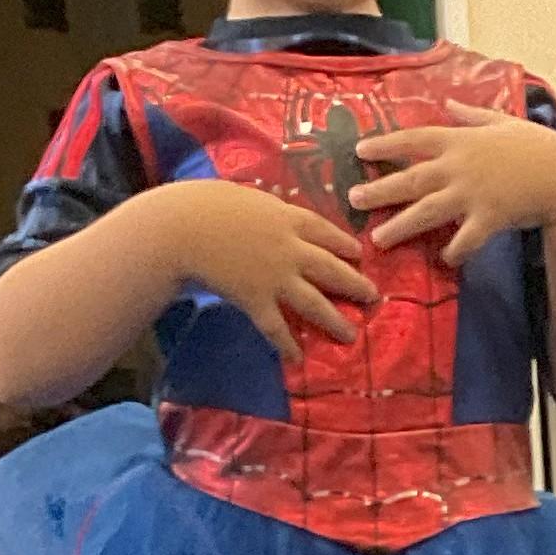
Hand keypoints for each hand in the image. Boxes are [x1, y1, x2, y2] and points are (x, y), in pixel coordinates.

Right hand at [160, 180, 378, 352]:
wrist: (183, 228)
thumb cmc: (205, 205)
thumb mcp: (243, 197)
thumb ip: (264, 210)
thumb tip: (272, 211)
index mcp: (285, 218)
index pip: (324, 230)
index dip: (344, 243)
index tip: (359, 253)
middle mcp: (289, 249)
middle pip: (330, 268)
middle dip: (354, 283)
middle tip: (372, 296)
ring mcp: (276, 277)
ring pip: (315, 303)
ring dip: (335, 320)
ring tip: (350, 334)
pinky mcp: (257, 301)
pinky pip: (277, 328)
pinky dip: (288, 344)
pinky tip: (298, 358)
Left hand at [353, 117, 555, 263]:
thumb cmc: (536, 146)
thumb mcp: (502, 121)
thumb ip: (471, 115)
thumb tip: (450, 104)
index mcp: (459, 139)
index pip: (413, 138)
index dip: (385, 144)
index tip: (360, 149)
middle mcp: (459, 166)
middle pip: (411, 178)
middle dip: (381, 189)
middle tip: (354, 199)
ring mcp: (472, 194)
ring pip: (428, 211)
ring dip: (401, 226)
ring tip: (378, 240)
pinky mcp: (489, 219)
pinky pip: (464, 240)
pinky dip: (454, 251)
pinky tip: (444, 259)